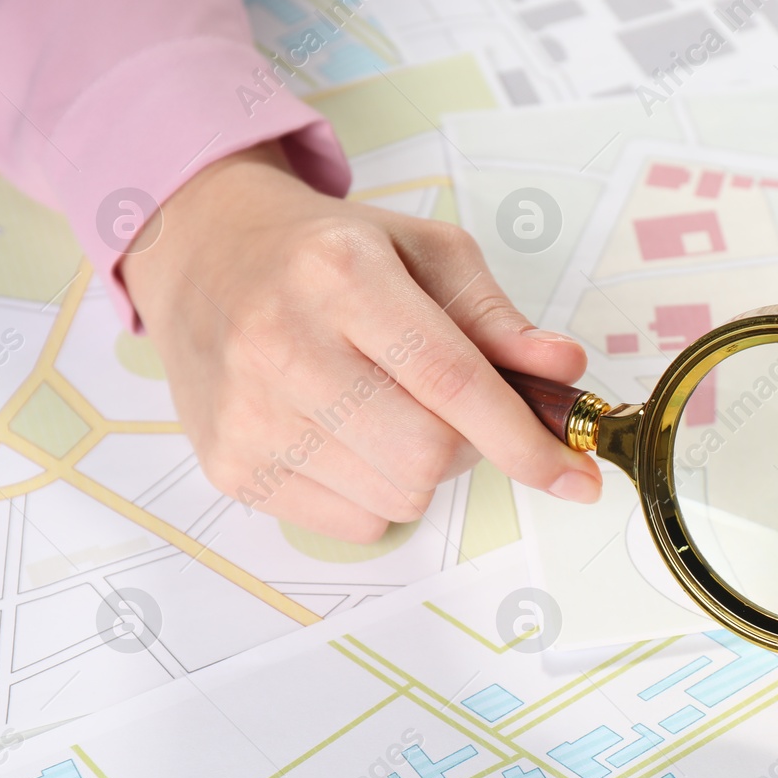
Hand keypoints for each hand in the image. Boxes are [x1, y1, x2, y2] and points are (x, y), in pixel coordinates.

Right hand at [121, 140, 601, 541]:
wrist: (202, 252)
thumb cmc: (325, 253)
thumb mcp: (422, 252)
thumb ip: (496, 316)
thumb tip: (564, 368)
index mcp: (340, 274)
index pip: (451, 380)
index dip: (524, 438)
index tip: (575, 476)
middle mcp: (281, 342)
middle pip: (426, 455)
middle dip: (469, 447)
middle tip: (451, 408)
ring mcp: (248, 412)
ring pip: (396, 499)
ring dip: (422, 471)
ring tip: (389, 409)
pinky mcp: (229, 465)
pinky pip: (353, 525)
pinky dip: (376, 494)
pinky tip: (346, 434)